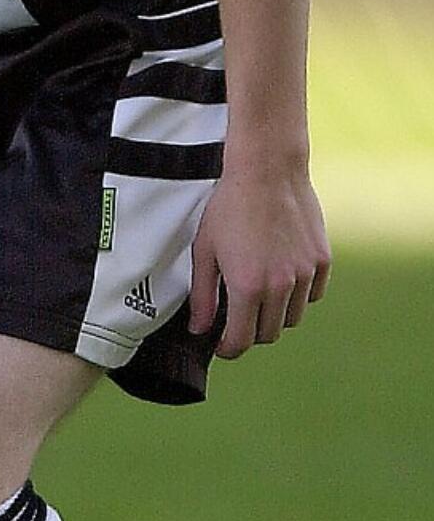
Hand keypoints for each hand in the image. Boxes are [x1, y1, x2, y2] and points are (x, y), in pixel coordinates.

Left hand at [189, 159, 331, 358]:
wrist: (268, 171)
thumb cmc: (229, 207)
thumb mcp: (205, 250)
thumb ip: (202, 295)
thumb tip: (199, 329)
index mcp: (247, 287)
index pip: (242, 341)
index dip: (229, 349)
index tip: (222, 346)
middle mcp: (280, 287)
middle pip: (268, 333)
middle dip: (249, 331)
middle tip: (236, 316)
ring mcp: (304, 275)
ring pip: (291, 317)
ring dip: (274, 315)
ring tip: (258, 293)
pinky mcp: (322, 262)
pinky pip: (311, 295)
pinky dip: (297, 295)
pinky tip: (281, 277)